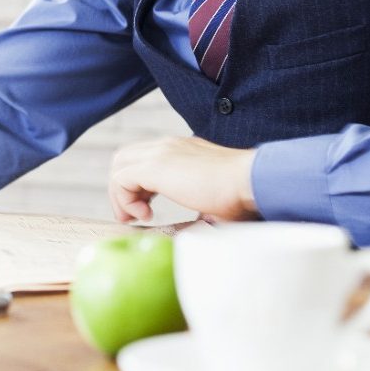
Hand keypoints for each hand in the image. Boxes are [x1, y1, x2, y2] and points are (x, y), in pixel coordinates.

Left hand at [108, 136, 258, 222]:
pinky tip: (146, 215)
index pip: (143, 157)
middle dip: (122, 188)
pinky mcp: (155, 166)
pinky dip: (125, 199)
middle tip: (134, 215)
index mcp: (181, 149)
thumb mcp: (213, 198)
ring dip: (120, 194)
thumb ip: (201, 204)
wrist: (250, 181)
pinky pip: (121, 179)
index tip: (146, 209)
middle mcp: (167, 146)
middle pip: (125, 157)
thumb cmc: (241, 194)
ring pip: (119, 164)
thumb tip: (200, 225)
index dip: (137, 185)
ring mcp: (160, 152)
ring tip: (136, 217)